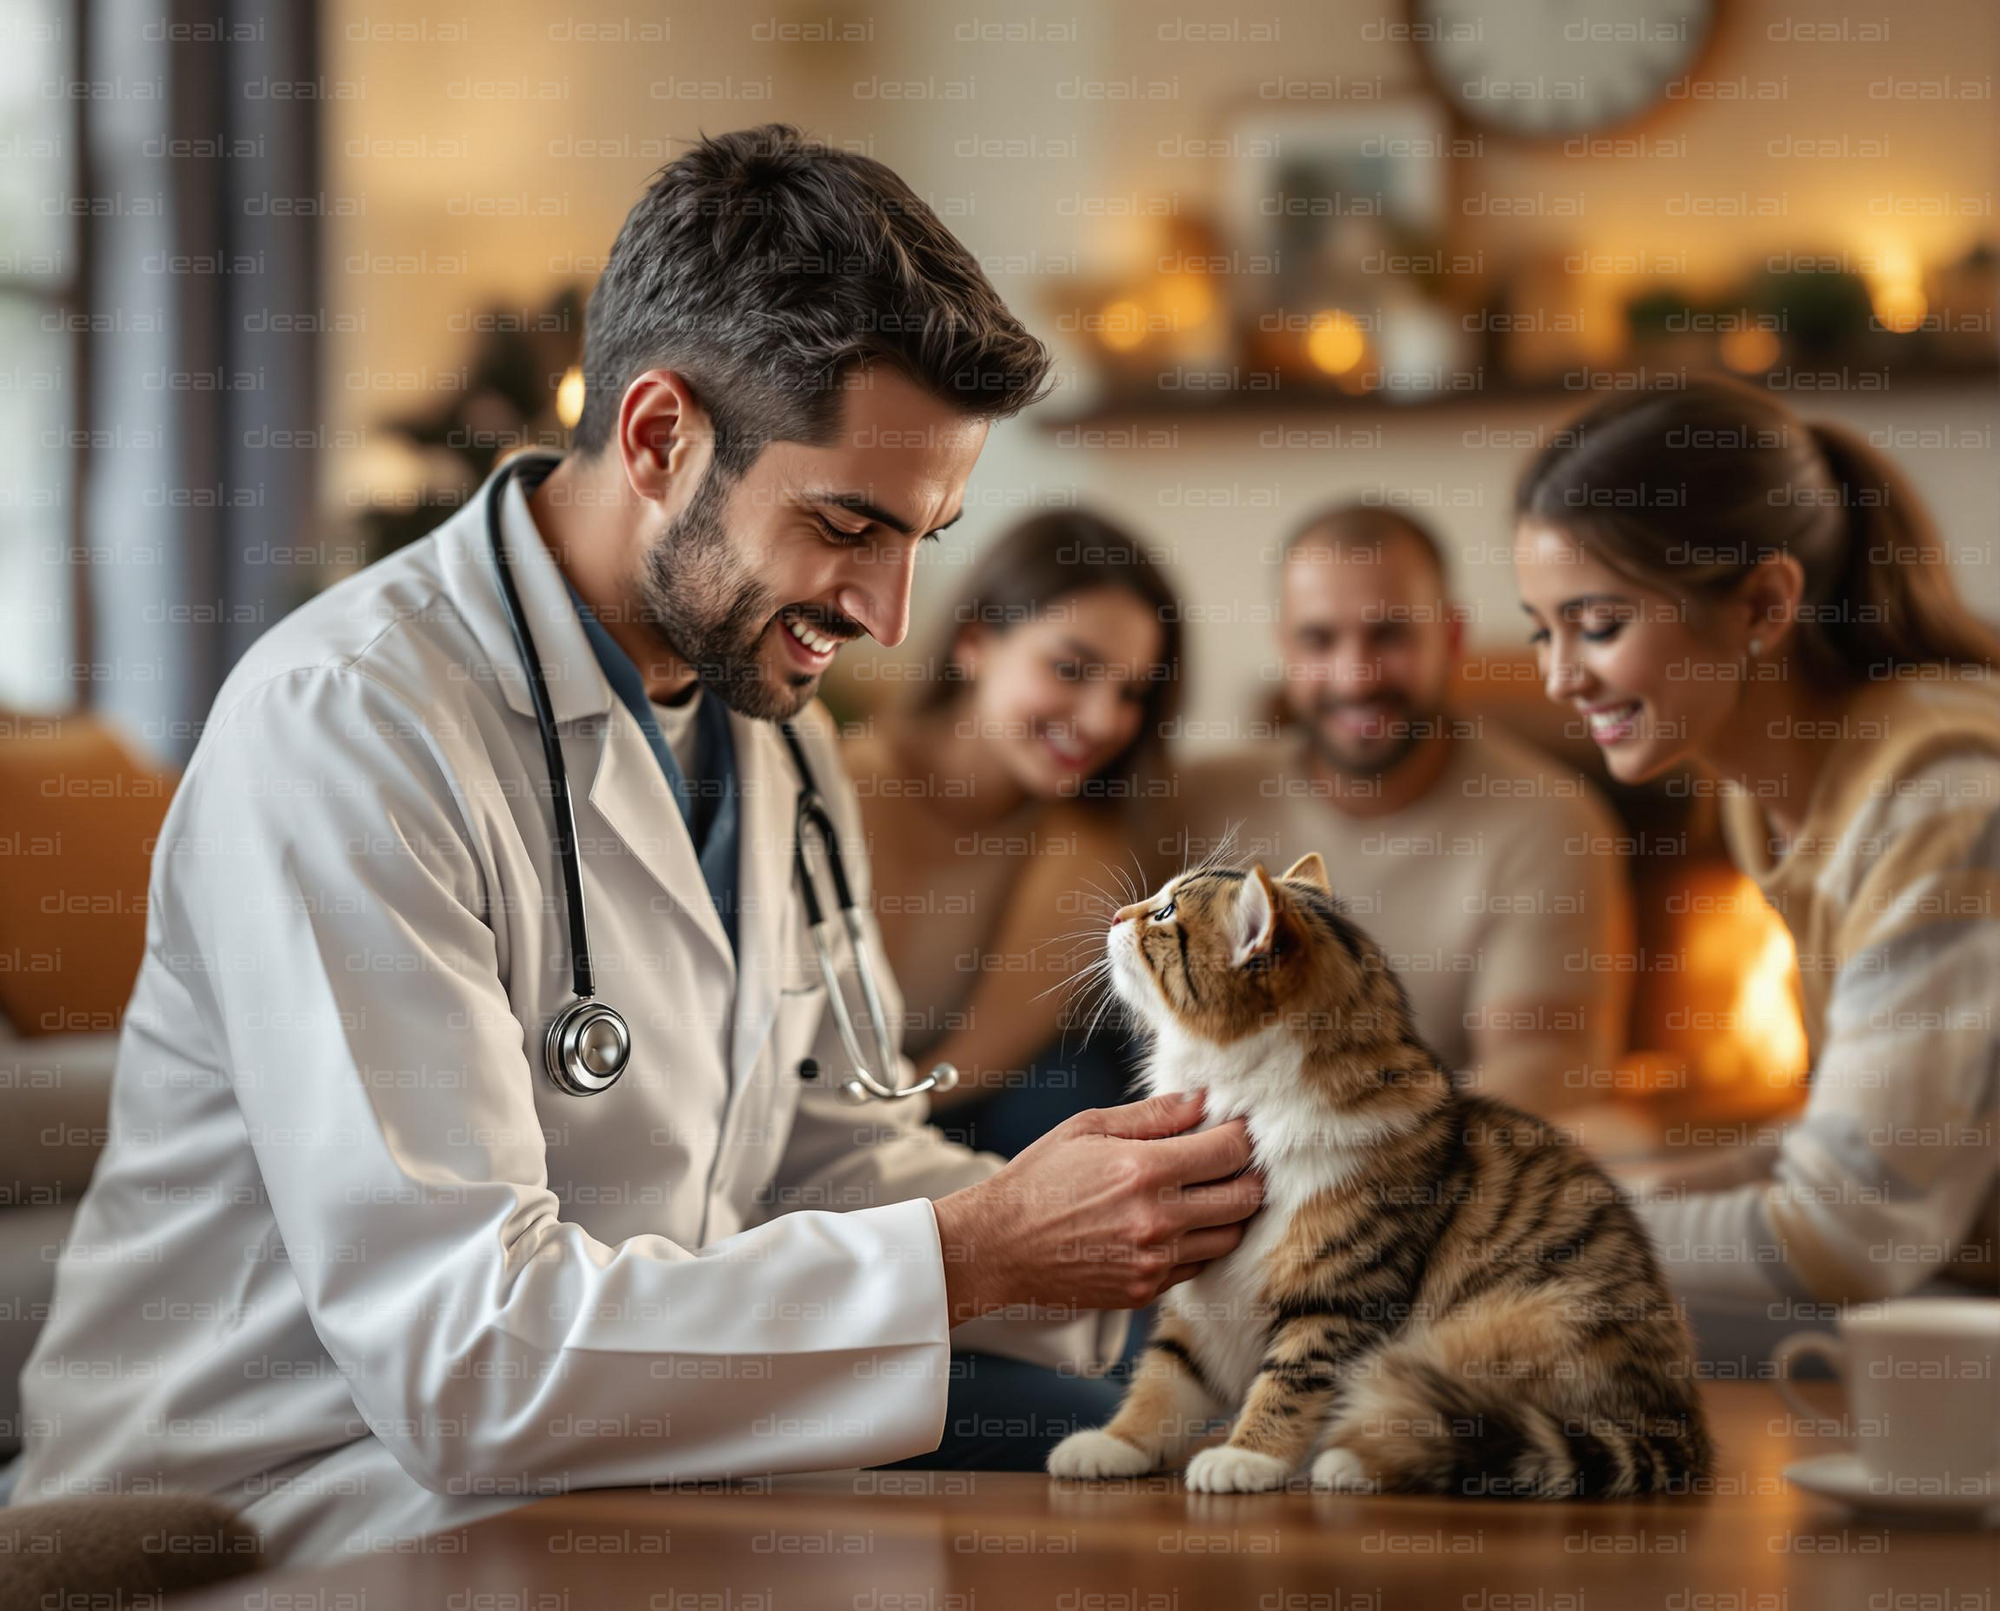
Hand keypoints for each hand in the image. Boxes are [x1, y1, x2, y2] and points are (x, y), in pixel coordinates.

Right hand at [930, 1089, 1263, 1324]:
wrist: (997, 1246)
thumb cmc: (1038, 1179)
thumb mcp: (1088, 1129)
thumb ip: (1152, 1115)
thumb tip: (1202, 1101)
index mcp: (1144, 1170)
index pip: (1230, 1152)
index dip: (1243, 1136)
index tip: (1240, 1128)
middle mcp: (1157, 1220)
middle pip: (1244, 1199)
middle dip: (1251, 1175)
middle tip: (1237, 1162)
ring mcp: (1154, 1261)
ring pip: (1230, 1238)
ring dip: (1231, 1214)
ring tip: (1211, 1193)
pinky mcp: (1145, 1290)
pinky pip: (1198, 1267)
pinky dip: (1200, 1245)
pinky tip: (1179, 1225)